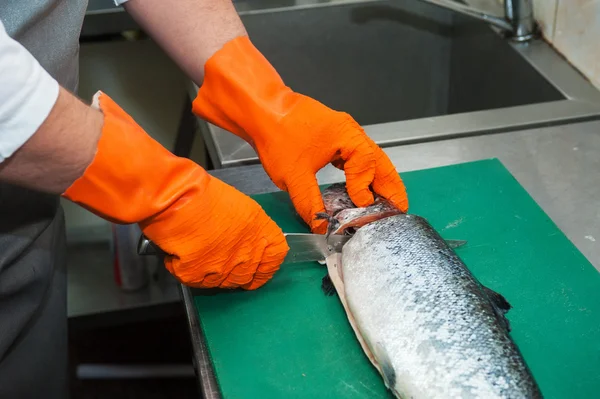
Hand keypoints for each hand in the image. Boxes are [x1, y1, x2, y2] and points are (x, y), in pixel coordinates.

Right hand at [64, 92, 287, 288]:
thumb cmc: (203, 192)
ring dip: (211, 271)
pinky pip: (195, 281)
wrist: (174, 194)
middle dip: (236, 272)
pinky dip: (184, 269)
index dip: (266, 264)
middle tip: (220, 260)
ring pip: (221, 282)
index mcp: (260, 231)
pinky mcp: (198, 275)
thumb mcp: (239, 205)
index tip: (257, 265)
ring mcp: (223, 267)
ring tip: (198, 251)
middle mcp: (246, 252)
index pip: (275, 259)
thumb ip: (249, 227)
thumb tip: (246, 241)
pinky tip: (180, 252)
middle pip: (248, 277)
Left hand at [192, 36, 407, 232]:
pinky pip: (356, 157)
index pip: (367, 165)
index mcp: (347, 136)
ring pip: (369, 159)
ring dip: (379, 180)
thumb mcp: (294, 175)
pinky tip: (360, 187)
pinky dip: (363, 174)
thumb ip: (310, 203)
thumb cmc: (278, 135)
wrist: (262, 110)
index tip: (361, 207)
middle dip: (390, 186)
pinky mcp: (333, 137)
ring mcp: (343, 133)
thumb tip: (322, 227)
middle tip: (400, 209)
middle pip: (379, 161)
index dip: (365, 188)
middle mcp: (351, 133)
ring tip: (387, 202)